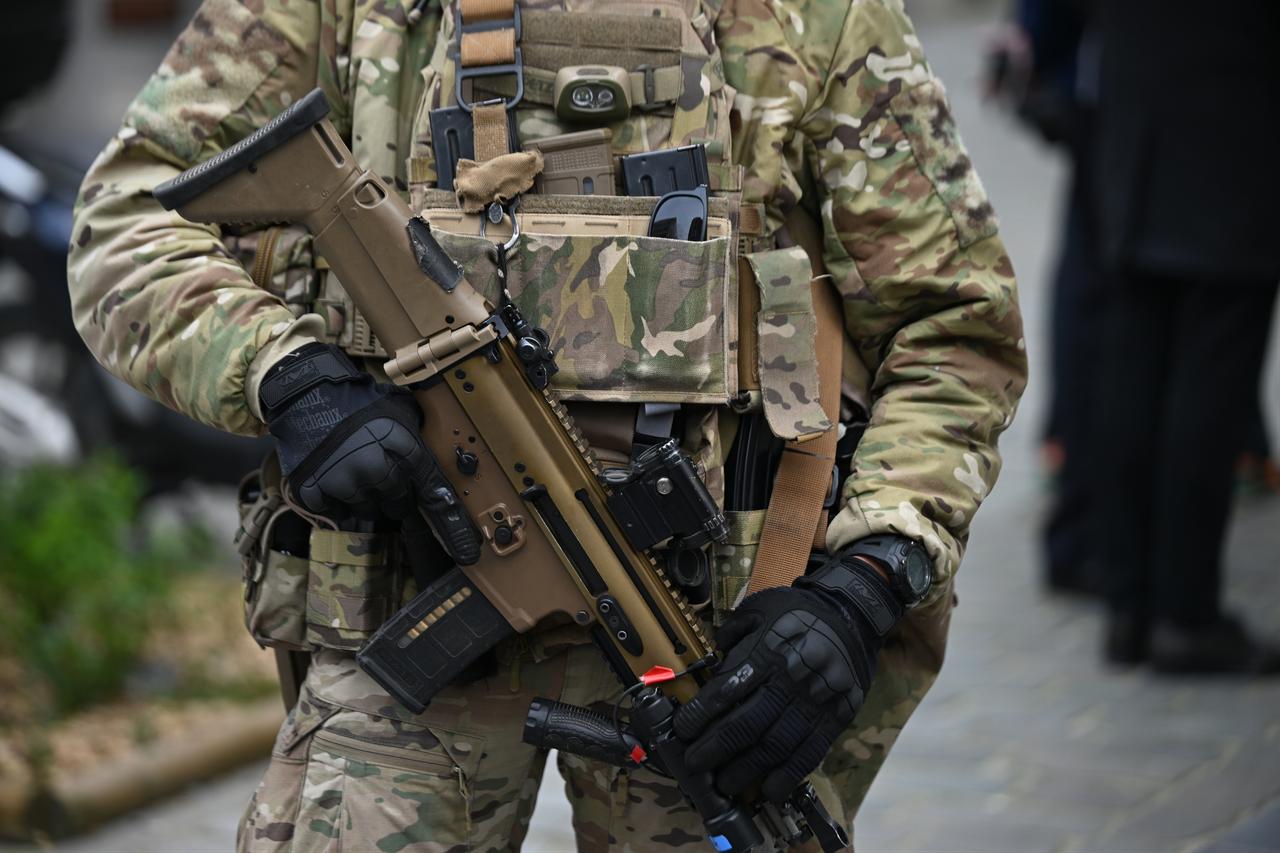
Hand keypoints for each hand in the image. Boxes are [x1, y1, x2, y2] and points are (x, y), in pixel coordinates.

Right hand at [259, 343, 479, 564]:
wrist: (306, 391)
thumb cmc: (357, 398)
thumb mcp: (397, 406)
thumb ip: (417, 431)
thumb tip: (436, 446)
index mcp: (403, 448)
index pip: (432, 491)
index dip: (451, 523)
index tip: (465, 551)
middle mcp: (376, 469)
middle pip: (398, 504)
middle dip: (395, 495)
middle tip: (381, 476)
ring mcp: (344, 482)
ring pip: (366, 509)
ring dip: (364, 497)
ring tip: (353, 470)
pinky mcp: (315, 490)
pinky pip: (335, 511)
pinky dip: (335, 501)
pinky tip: (332, 477)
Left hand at [672, 555, 899, 802]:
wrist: (852, 614)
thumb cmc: (799, 612)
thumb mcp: (759, 608)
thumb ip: (731, 633)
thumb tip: (710, 659)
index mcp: (768, 651)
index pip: (726, 690)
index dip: (700, 715)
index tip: (682, 731)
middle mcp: (790, 679)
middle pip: (747, 724)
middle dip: (715, 749)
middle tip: (695, 765)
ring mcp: (815, 701)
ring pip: (776, 745)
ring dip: (746, 769)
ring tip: (726, 784)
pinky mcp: (836, 716)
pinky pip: (811, 751)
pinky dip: (789, 774)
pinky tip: (770, 789)